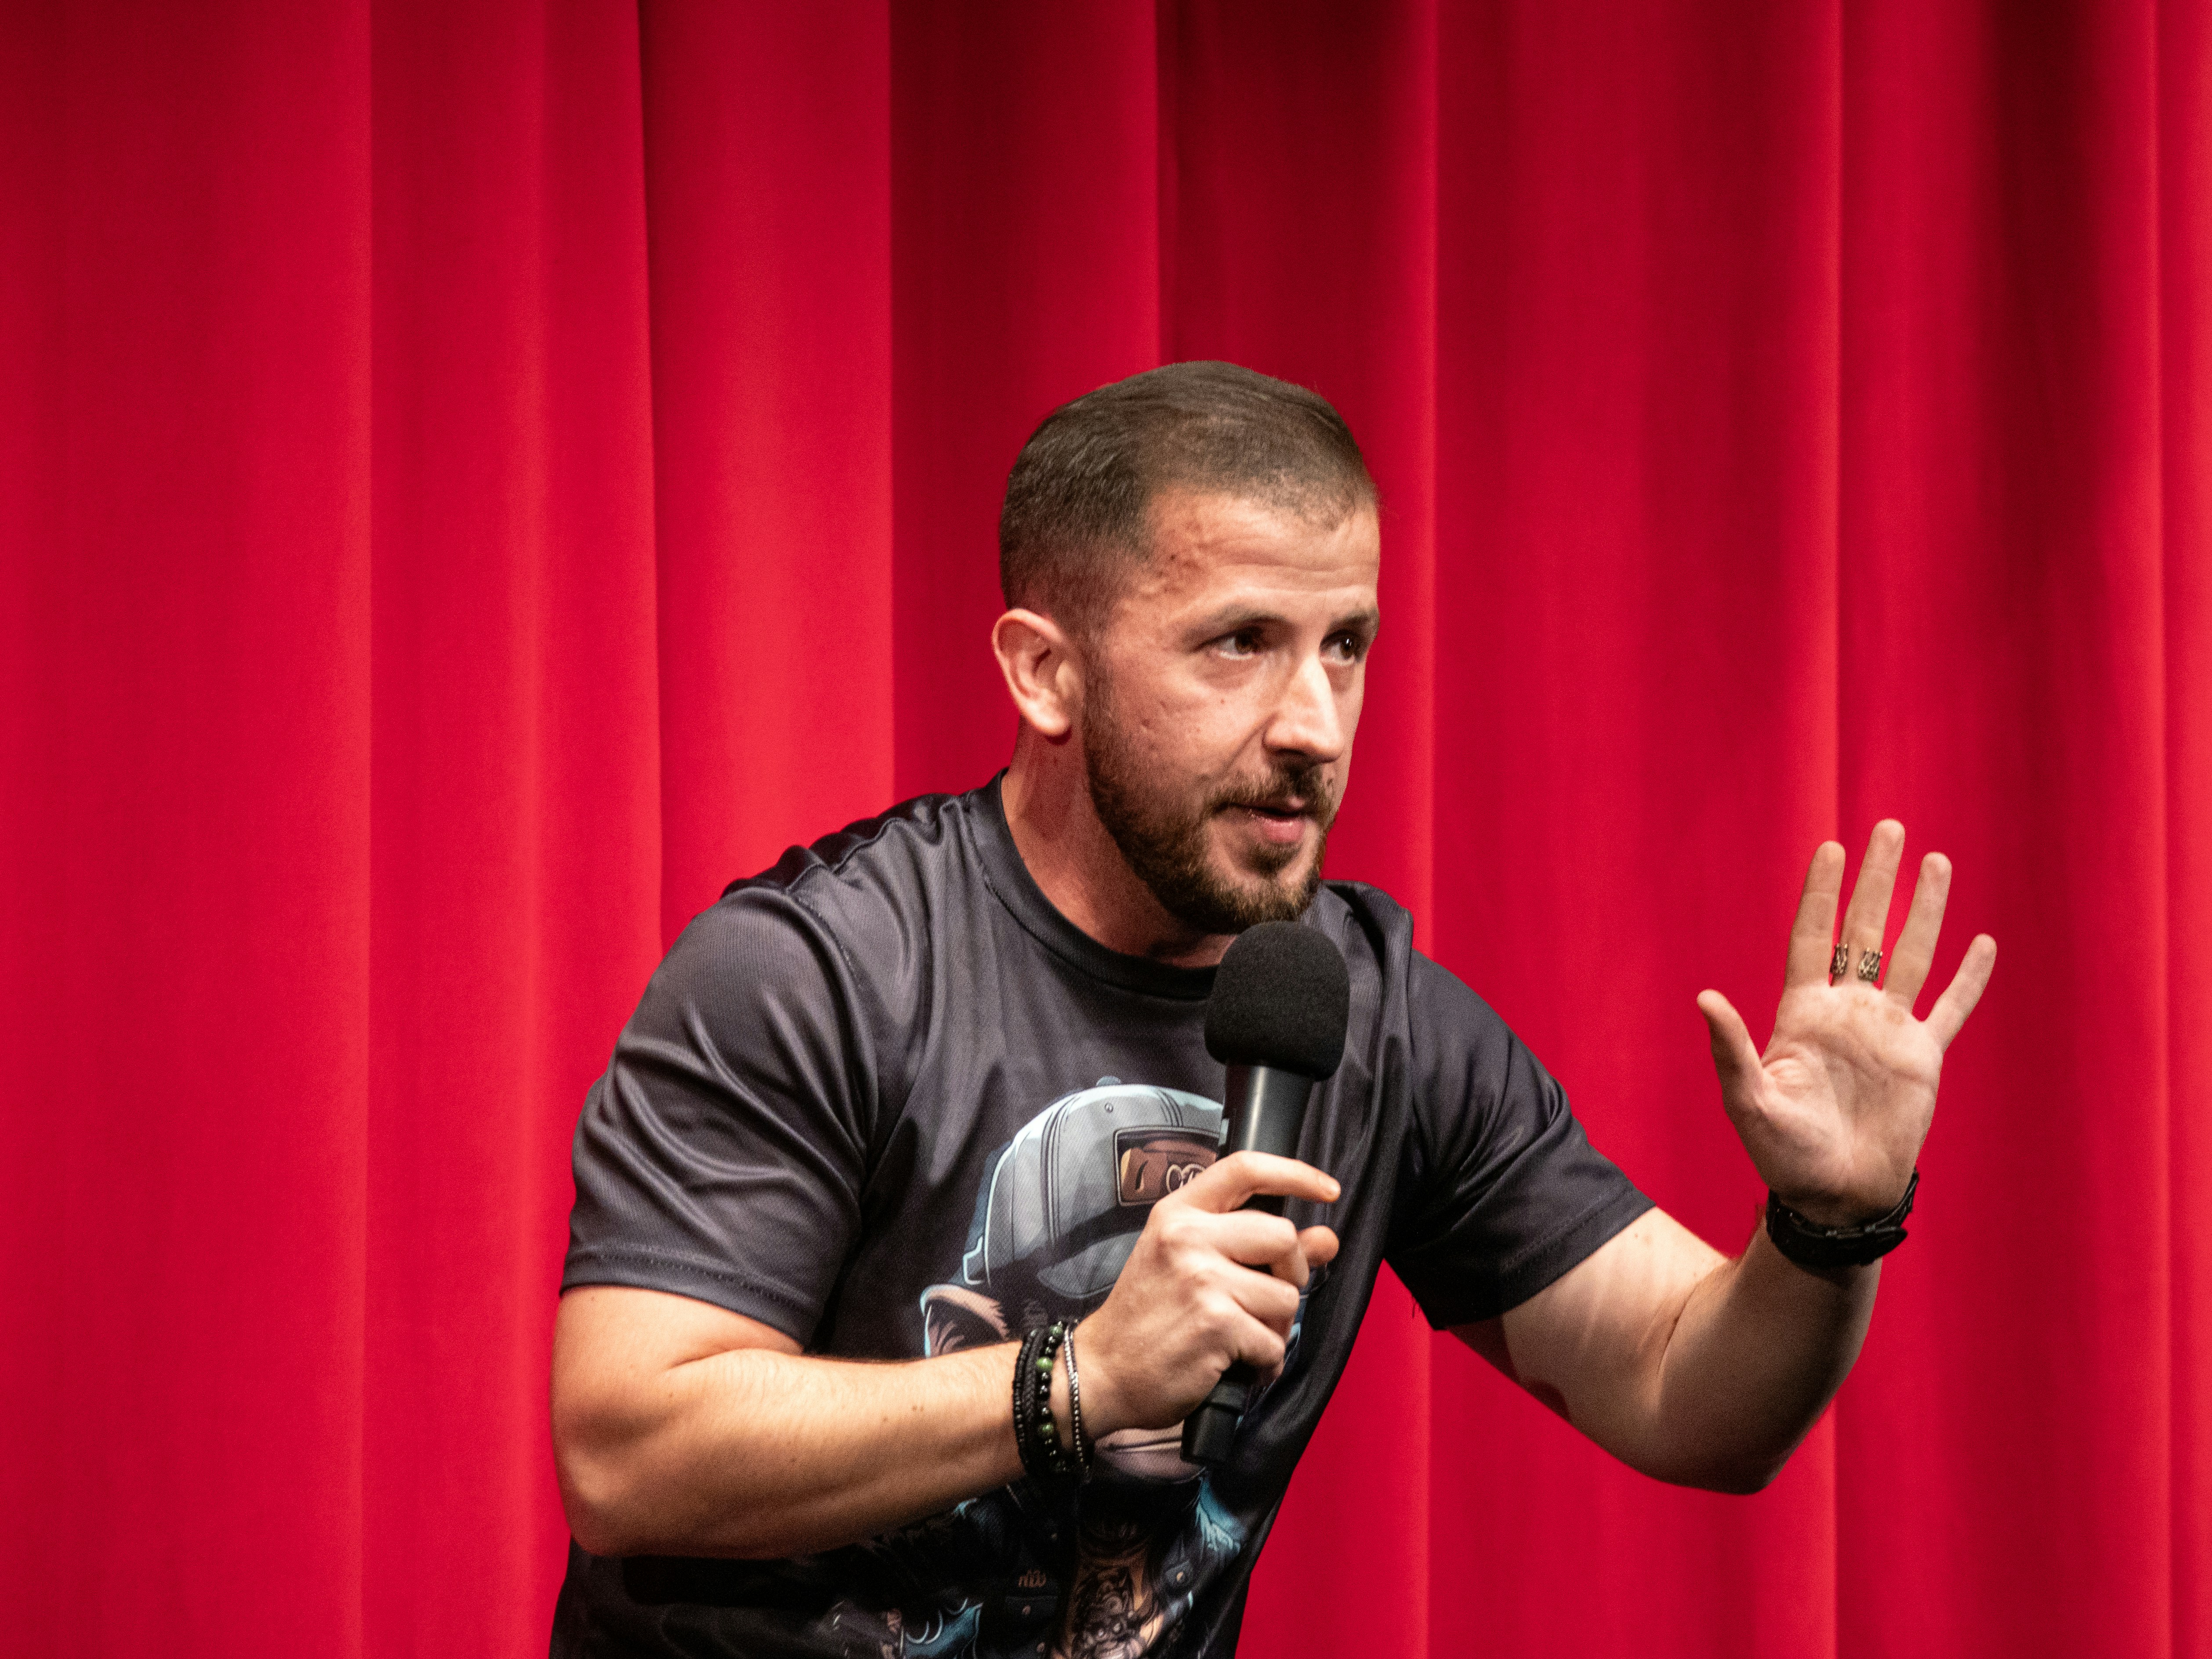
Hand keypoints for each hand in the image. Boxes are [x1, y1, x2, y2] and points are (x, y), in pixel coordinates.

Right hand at [1073, 1151, 1339, 1437]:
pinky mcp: (1216, 1324)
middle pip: (1282, 1236)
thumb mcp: (1189, 1264)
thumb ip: (1257, 1246)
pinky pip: (1273, 1342)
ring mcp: (1202, 1279)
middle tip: (1266, 1298)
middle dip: (1291, 1273)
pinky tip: (1239, 1363)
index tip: (1327, 1190)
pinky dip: (1264, 1361)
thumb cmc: (1146, 1318)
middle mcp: (1188, 1237)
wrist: (1102, 1372)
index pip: (1245, 1169)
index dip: (1296, 1174)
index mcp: (1178, 1213)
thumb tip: (1326, 1239)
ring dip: (1275, 1326)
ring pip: (1285, 1296)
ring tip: (1241, 1337)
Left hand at [1696, 821, 1996, 1226]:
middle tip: (1888, 827)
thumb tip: (1704, 997)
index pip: (1813, 937)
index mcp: (1802, 1014)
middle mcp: (1847, 1012)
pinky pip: (1951, 1008)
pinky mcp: (1922, 1059)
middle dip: (1876, 880)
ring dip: (1924, 910)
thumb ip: (1730, 1048)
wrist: (1833, 1196)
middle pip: (1863, 929)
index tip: (1831, 847)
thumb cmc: (1783, 1153)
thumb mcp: (1748, 1099)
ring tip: (1935, 861)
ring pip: (1910, 954)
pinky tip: (1983, 943)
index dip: (1821, 893)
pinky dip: (1969, 977)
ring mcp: (1887, 1032)